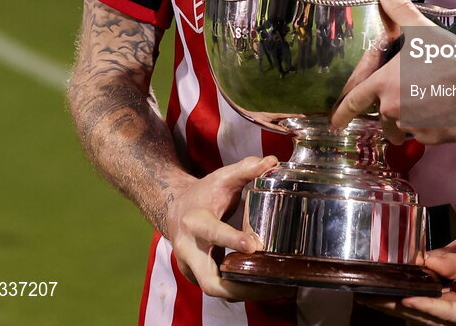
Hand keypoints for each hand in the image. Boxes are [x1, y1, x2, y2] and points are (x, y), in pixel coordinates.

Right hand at [163, 154, 293, 302]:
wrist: (177, 210)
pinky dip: (241, 290)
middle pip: (209, 281)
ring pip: (216, 290)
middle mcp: (189, 250)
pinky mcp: (199, 277)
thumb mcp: (222, 177)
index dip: (232, 240)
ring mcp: (192, 268)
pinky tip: (266, 286)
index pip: (213, 233)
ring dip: (245, 293)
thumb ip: (246, 169)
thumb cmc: (203, 193)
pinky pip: (220, 288)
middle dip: (239, 286)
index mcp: (194, 221)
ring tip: (278, 287)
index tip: (254, 245)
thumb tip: (271, 162)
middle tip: (270, 282)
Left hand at [331, 0, 455, 144]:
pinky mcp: (432, 138)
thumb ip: (399, 10)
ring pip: (405, 127)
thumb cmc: (446, 56)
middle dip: (393, 111)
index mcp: (384, 85)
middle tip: (413, 97)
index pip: (355, 101)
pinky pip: (426, 135)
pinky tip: (446, 111)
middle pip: (384, 117)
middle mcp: (393, 109)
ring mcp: (412, 126)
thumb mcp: (420, 29)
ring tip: (431, 103)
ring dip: (412, 120)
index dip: (342, 113)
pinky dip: (432, 127)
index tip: (334, 123)